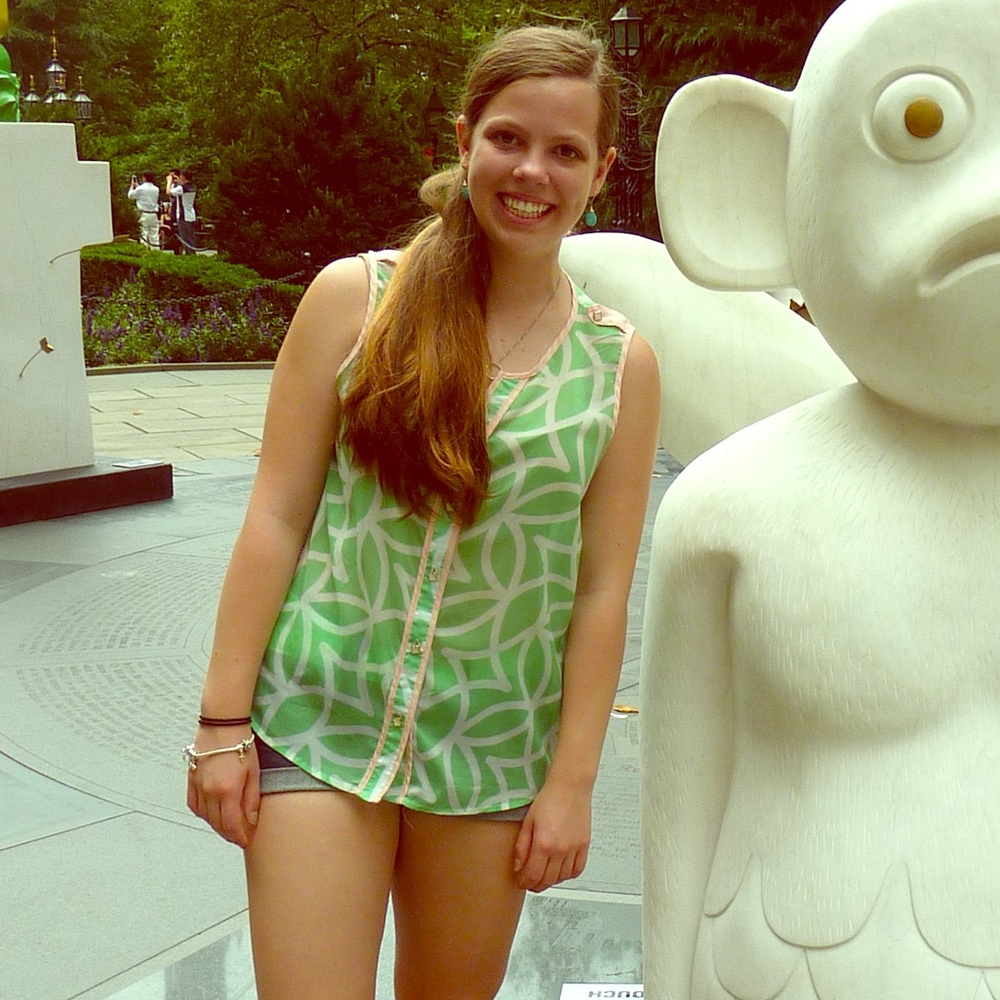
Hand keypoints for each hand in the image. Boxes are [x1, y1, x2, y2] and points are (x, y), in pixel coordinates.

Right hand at [185, 726, 260, 848]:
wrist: (222, 724)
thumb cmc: (241, 743)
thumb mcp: (254, 772)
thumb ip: (251, 799)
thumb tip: (252, 821)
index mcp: (227, 790)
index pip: (231, 825)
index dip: (238, 837)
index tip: (245, 841)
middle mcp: (209, 792)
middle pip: (217, 824)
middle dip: (229, 834)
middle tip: (239, 836)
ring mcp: (198, 786)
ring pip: (205, 816)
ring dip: (216, 825)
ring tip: (228, 825)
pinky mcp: (191, 779)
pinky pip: (194, 804)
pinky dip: (202, 813)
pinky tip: (211, 813)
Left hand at [512, 779, 591, 891]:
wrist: (570, 787)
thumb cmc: (549, 798)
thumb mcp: (528, 821)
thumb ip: (521, 846)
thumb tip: (518, 865)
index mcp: (543, 844)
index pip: (532, 875)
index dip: (524, 883)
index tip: (521, 882)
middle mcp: (560, 850)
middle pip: (547, 880)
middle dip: (536, 885)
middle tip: (529, 883)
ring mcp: (574, 849)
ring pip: (562, 878)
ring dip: (551, 881)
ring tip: (543, 877)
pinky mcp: (584, 845)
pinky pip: (577, 870)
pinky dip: (568, 875)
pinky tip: (561, 872)